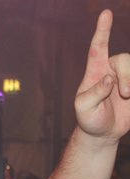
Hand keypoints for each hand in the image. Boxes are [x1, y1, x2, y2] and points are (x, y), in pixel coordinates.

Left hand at [75, 10, 129, 141]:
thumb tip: (108, 79)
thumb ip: (94, 93)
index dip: (102, 30)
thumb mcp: (83, 108)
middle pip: (125, 59)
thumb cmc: (89, 118)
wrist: (102, 133)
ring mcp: (126, 78)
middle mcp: (112, 70)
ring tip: (128, 97)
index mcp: (95, 72)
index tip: (105, 14)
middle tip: (125, 93)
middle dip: (128, 75)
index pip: (98, 47)